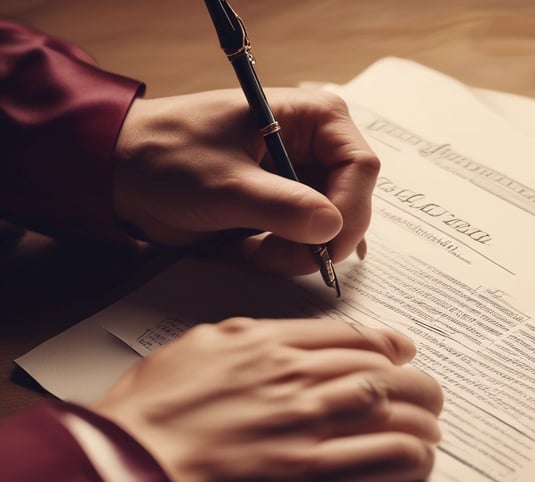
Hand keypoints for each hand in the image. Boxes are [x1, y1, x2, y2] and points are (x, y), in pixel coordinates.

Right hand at [94, 318, 442, 481]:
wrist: (126, 469)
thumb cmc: (147, 416)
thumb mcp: (193, 351)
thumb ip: (243, 341)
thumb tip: (275, 343)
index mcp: (266, 344)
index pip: (349, 335)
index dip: (387, 342)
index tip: (401, 350)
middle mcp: (295, 376)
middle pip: (382, 367)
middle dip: (415, 382)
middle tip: (427, 394)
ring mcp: (307, 423)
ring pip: (395, 405)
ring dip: (423, 418)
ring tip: (431, 429)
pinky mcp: (311, 474)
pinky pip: (386, 455)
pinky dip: (413, 456)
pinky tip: (418, 461)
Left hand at [113, 88, 378, 274]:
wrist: (122, 171)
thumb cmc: (166, 159)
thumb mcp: (224, 186)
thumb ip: (281, 207)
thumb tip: (333, 229)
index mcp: (311, 117)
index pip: (361, 166)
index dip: (350, 211)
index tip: (324, 248)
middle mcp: (314, 143)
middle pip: (351, 200)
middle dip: (320, 238)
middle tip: (280, 259)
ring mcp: (301, 175)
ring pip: (331, 225)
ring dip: (300, 250)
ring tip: (256, 253)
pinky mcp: (285, 202)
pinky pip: (308, 235)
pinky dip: (288, 253)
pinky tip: (258, 252)